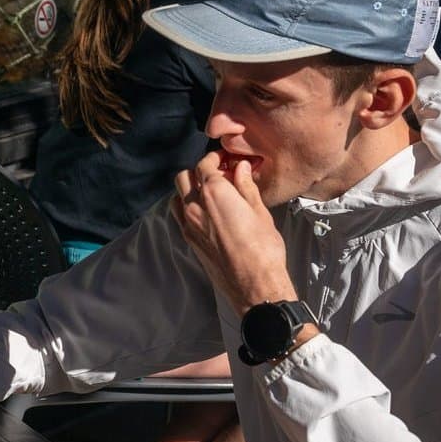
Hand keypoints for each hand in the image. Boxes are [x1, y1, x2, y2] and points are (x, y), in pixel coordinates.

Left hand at [174, 152, 295, 314]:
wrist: (254, 283)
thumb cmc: (263, 248)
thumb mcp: (260, 211)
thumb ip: (246, 186)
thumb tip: (240, 168)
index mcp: (215, 193)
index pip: (205, 164)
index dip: (216, 158)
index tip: (226, 160)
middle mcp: (195, 206)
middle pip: (185, 177)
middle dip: (198, 171)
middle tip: (218, 174)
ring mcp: (188, 224)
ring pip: (177, 196)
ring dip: (189, 189)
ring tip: (209, 193)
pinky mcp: (188, 239)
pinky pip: (178, 215)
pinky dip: (186, 207)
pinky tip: (205, 211)